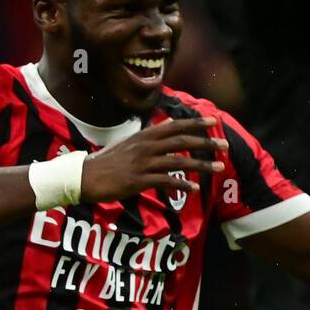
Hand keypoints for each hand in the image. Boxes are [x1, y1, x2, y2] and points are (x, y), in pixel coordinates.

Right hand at [80, 117, 227, 203]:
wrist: (84, 177)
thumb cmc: (106, 162)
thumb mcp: (127, 143)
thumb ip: (148, 135)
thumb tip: (168, 124)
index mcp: (143, 136)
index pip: (174, 126)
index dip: (195, 123)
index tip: (213, 121)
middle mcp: (145, 146)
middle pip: (181, 141)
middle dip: (205, 143)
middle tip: (224, 145)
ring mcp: (142, 163)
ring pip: (178, 161)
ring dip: (200, 164)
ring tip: (217, 168)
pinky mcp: (138, 180)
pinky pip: (166, 181)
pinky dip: (182, 185)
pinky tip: (194, 188)